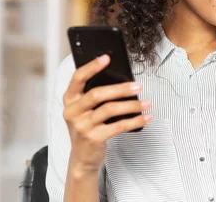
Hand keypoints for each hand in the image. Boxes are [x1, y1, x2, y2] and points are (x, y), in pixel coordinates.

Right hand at [62, 54, 151, 174]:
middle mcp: (73, 111)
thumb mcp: (84, 110)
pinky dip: (134, 121)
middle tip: (138, 86)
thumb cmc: (87, 127)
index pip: (78, 78)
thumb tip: (121, 80)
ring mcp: (82, 126)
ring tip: (146, 103)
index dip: (91, 66)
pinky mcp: (93, 138)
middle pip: (97, 94)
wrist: (82, 158)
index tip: (106, 58)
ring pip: (110, 109)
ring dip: (131, 106)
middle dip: (120, 88)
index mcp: (69, 99)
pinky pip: (118, 126)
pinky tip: (145, 117)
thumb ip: (94, 96)